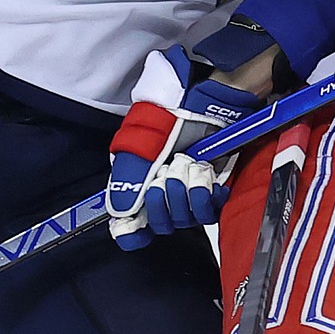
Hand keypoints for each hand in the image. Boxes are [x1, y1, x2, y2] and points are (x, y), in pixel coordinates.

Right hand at [107, 48, 266, 249]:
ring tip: (188, 169)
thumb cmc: (169, 117)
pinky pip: (210, 211)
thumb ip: (127, 184)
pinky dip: (207, 197)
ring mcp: (188, 191)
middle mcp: (162, 191)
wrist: (204, 101)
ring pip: (187, 220)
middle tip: (167, 175)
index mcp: (138, 183)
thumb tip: (122, 215)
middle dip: (165, 203)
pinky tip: (206, 179)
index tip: (140, 228)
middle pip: (162, 225)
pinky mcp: (212, 188)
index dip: (135, 232)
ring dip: (187, 196)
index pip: (132, 226)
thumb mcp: (139, 148)